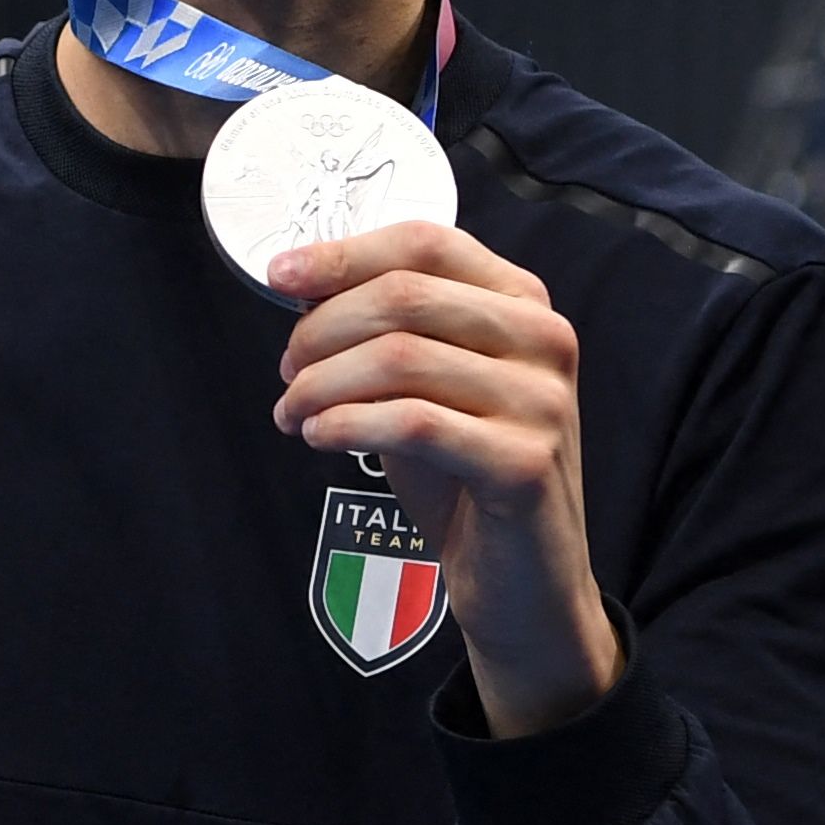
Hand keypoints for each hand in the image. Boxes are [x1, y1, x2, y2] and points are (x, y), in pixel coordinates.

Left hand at [265, 218, 621, 736]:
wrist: (524, 581)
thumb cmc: (463, 477)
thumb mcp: (423, 386)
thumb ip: (384, 331)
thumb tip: (303, 283)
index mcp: (523, 302)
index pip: (425, 243)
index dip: (343, 254)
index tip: (279, 275)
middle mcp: (545, 339)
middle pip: (404, 295)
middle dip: (322, 330)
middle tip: (287, 371)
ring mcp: (542, 401)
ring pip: (399, 357)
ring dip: (322, 384)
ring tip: (293, 414)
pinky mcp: (525, 462)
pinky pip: (412, 422)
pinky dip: (347, 423)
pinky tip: (318, 437)